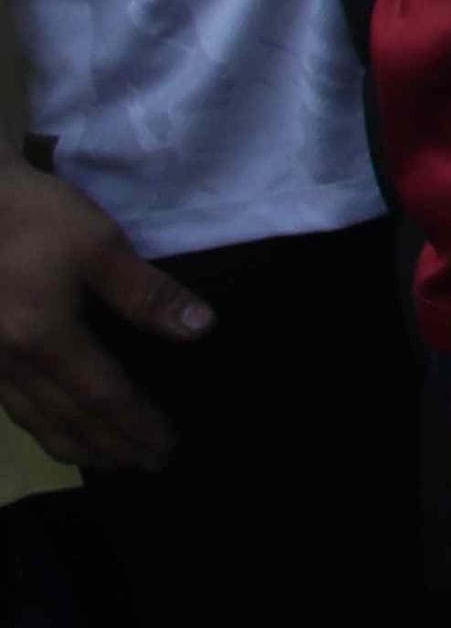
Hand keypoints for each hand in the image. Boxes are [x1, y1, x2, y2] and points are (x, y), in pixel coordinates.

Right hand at [0, 160, 203, 471]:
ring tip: (106, 461)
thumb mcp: (98, 244)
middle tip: (146, 467)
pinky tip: (53, 427)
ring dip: (72, 446)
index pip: (103, 398)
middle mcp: (10, 363)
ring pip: (31, 421)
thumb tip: (199, 328)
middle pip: (65, 421)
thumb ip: (145, 293)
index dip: (137, 425)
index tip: (168, 445)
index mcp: (45, 339)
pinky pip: (9, 406)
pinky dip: (39, 426)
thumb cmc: (32, 217)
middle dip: (109, 447)